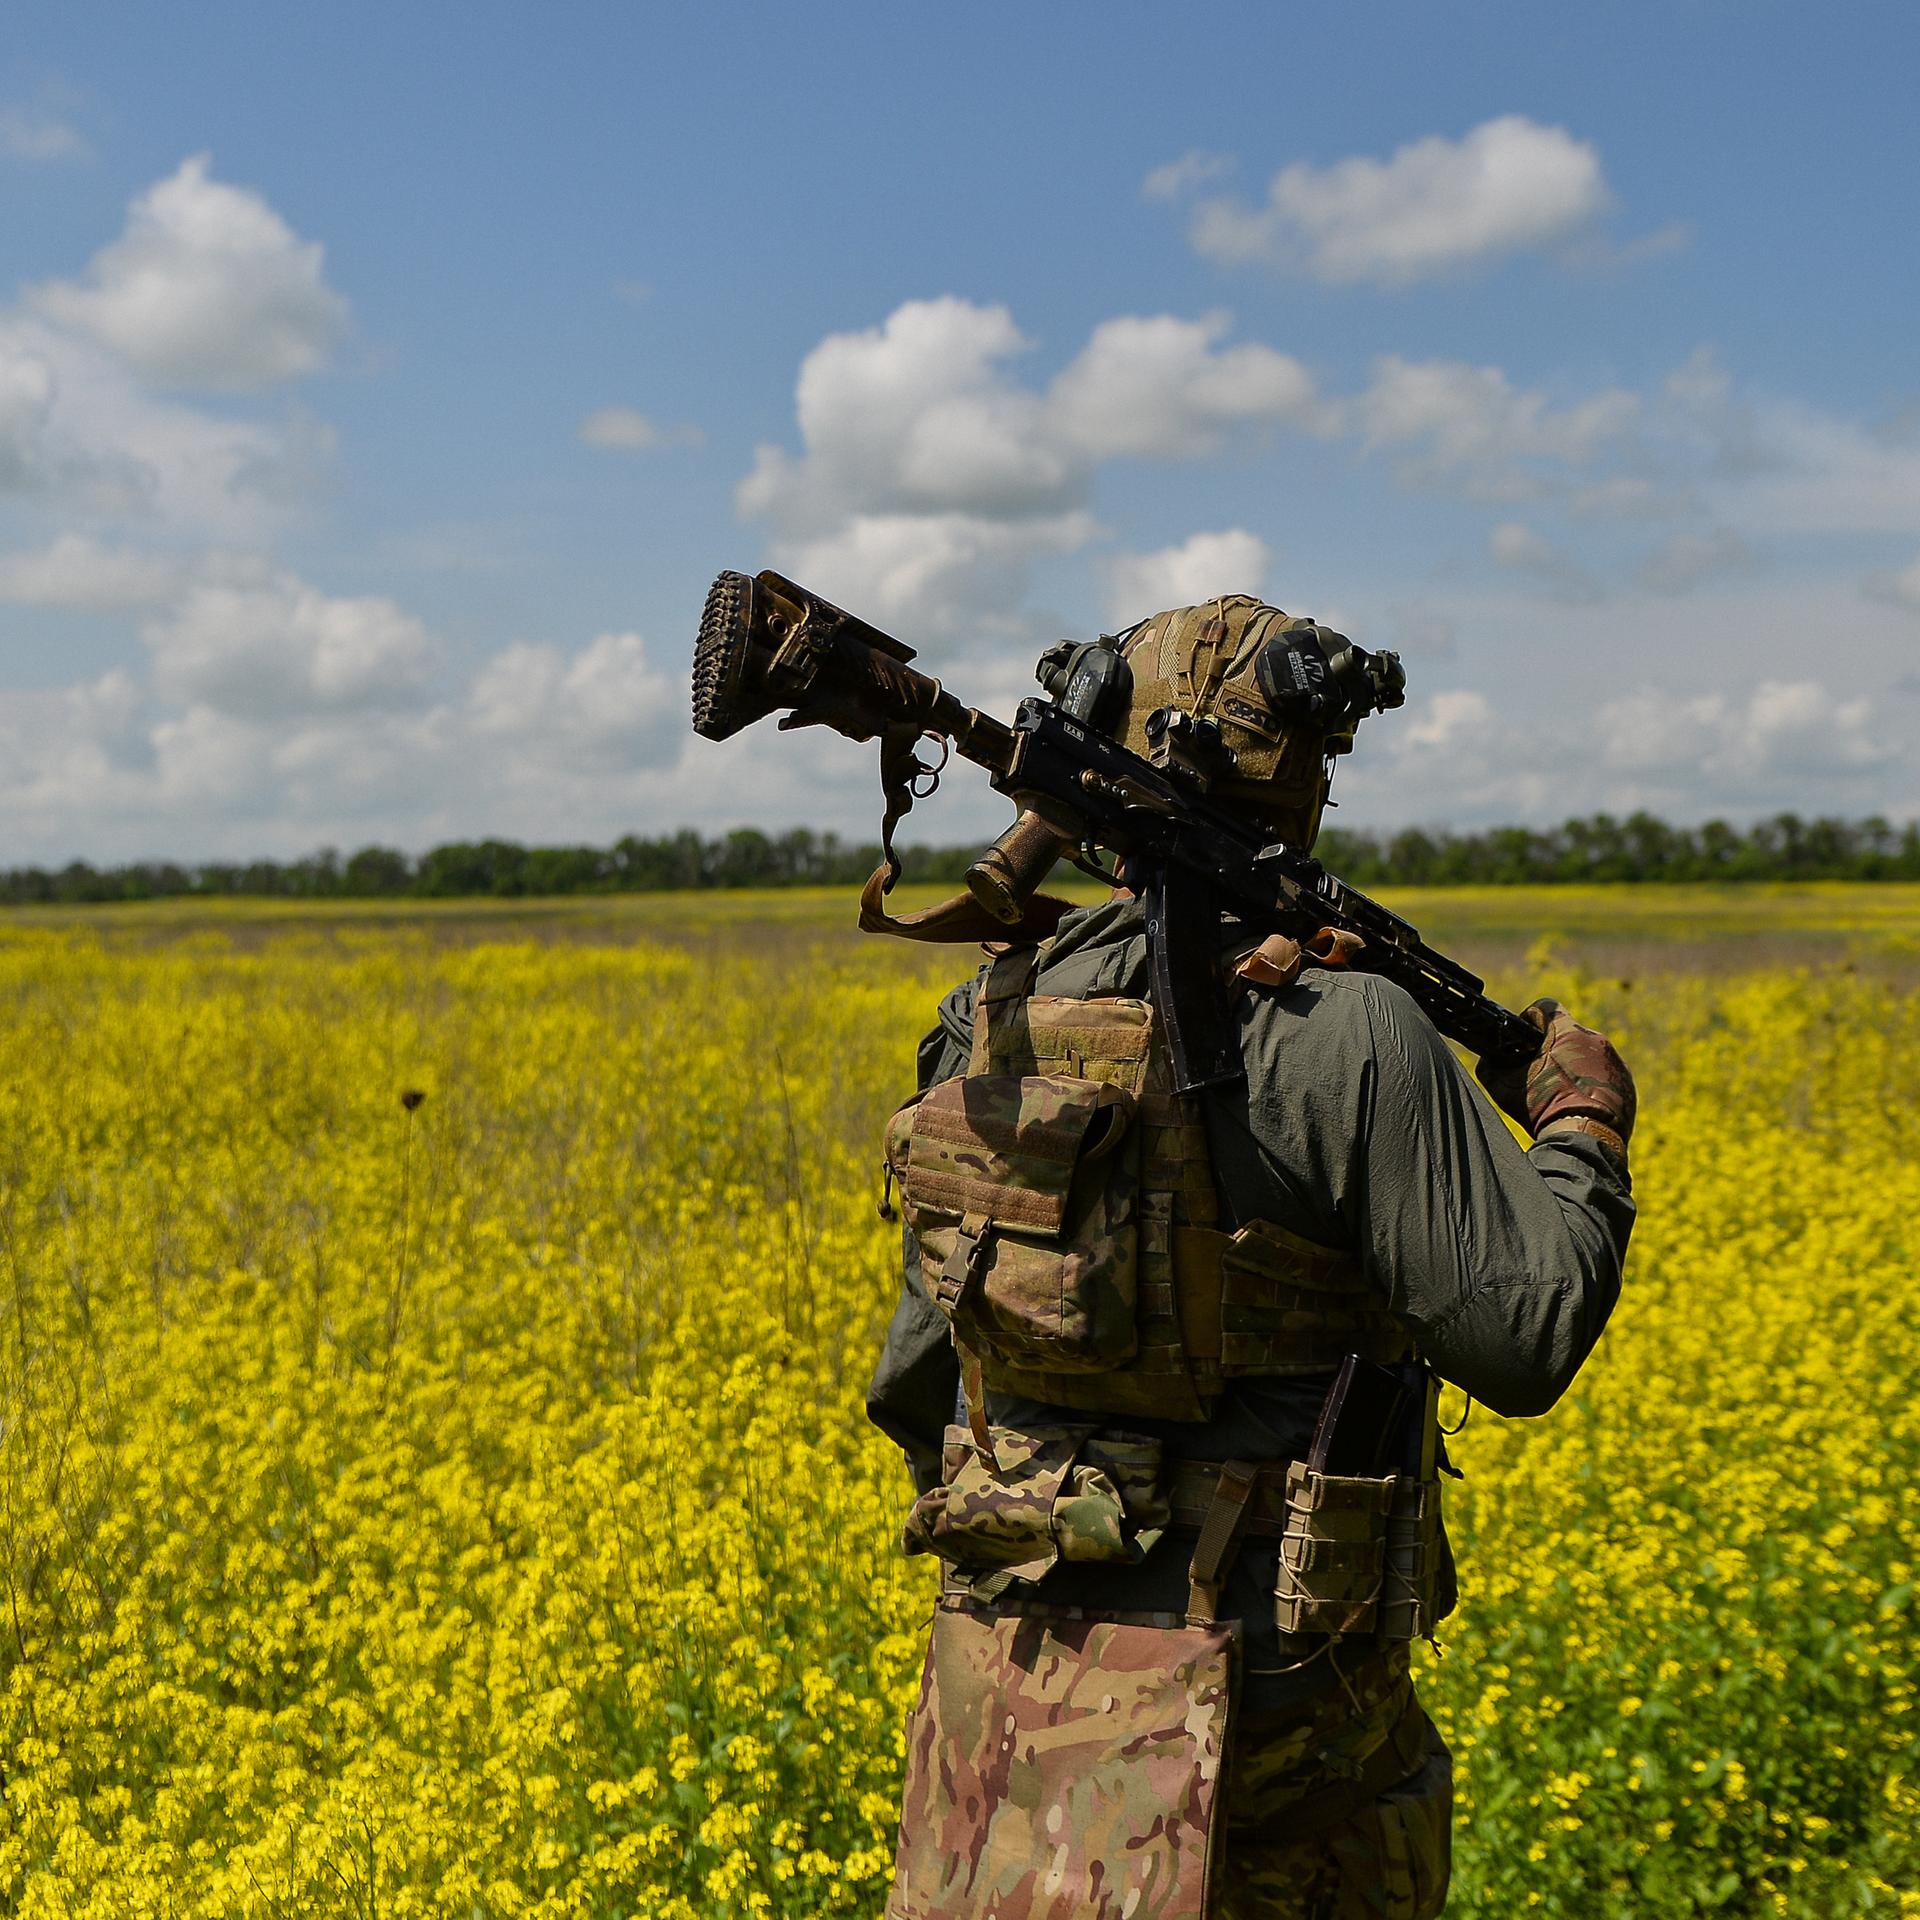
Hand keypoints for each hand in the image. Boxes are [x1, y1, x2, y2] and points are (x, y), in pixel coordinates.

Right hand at [1477, 999, 1635, 1149]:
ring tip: (1561, 1092)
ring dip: (1574, 1066)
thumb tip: (1489, 1059)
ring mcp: (1614, 1061)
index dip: (1531, 1019)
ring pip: (1588, 1054)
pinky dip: (1592, 1084)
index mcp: (1567, 1031)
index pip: (1546, 1007)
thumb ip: (1491, 1065)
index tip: (1525, 1038)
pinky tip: (1580, 1104)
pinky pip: (1605, 1075)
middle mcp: (1595, 1039)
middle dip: (1553, 1047)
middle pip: (1568, 1032)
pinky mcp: (1626, 1082)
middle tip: (1540, 1072)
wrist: (1584, 1139)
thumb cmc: (1543, 1108)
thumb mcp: (1503, 1087)